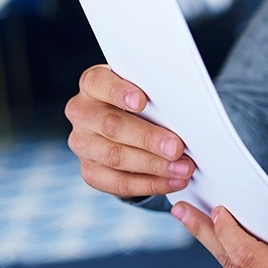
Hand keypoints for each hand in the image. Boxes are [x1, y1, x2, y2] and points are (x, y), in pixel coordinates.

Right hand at [64, 64, 193, 197]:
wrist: (130, 121)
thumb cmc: (146, 98)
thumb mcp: (148, 88)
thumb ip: (157, 92)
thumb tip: (186, 106)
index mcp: (93, 84)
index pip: (99, 83)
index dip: (119, 92)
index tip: (142, 101)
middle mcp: (82, 113)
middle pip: (111, 125)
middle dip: (148, 138)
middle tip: (177, 147)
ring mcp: (83, 143)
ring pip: (115, 157)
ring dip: (153, 165)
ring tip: (183, 168)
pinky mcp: (90, 170)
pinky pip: (118, 183)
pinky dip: (149, 184)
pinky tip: (172, 182)